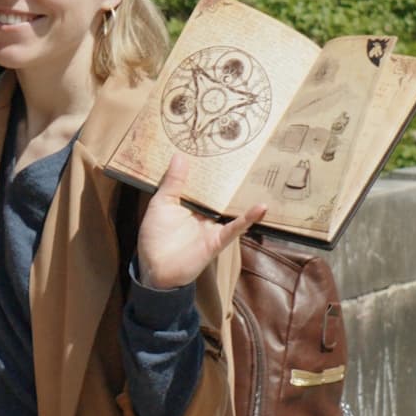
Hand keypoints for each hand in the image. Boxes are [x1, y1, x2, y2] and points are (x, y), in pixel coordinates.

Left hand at [135, 154, 264, 290]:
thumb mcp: (161, 204)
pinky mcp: (218, 239)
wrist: (157, 268)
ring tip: (261, 176)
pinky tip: (261, 207)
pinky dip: (248, 218)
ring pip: (231, 207)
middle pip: (219, 192)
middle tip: (244, 155)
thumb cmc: (155, 236)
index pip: (201, 180)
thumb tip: (179, 156)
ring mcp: (212, 224)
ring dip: (244, 195)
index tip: (217, 146)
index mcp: (187, 201)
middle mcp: (203, 211)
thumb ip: (172, 183)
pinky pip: (235, 227)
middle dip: (230, 177)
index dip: (208, 166)